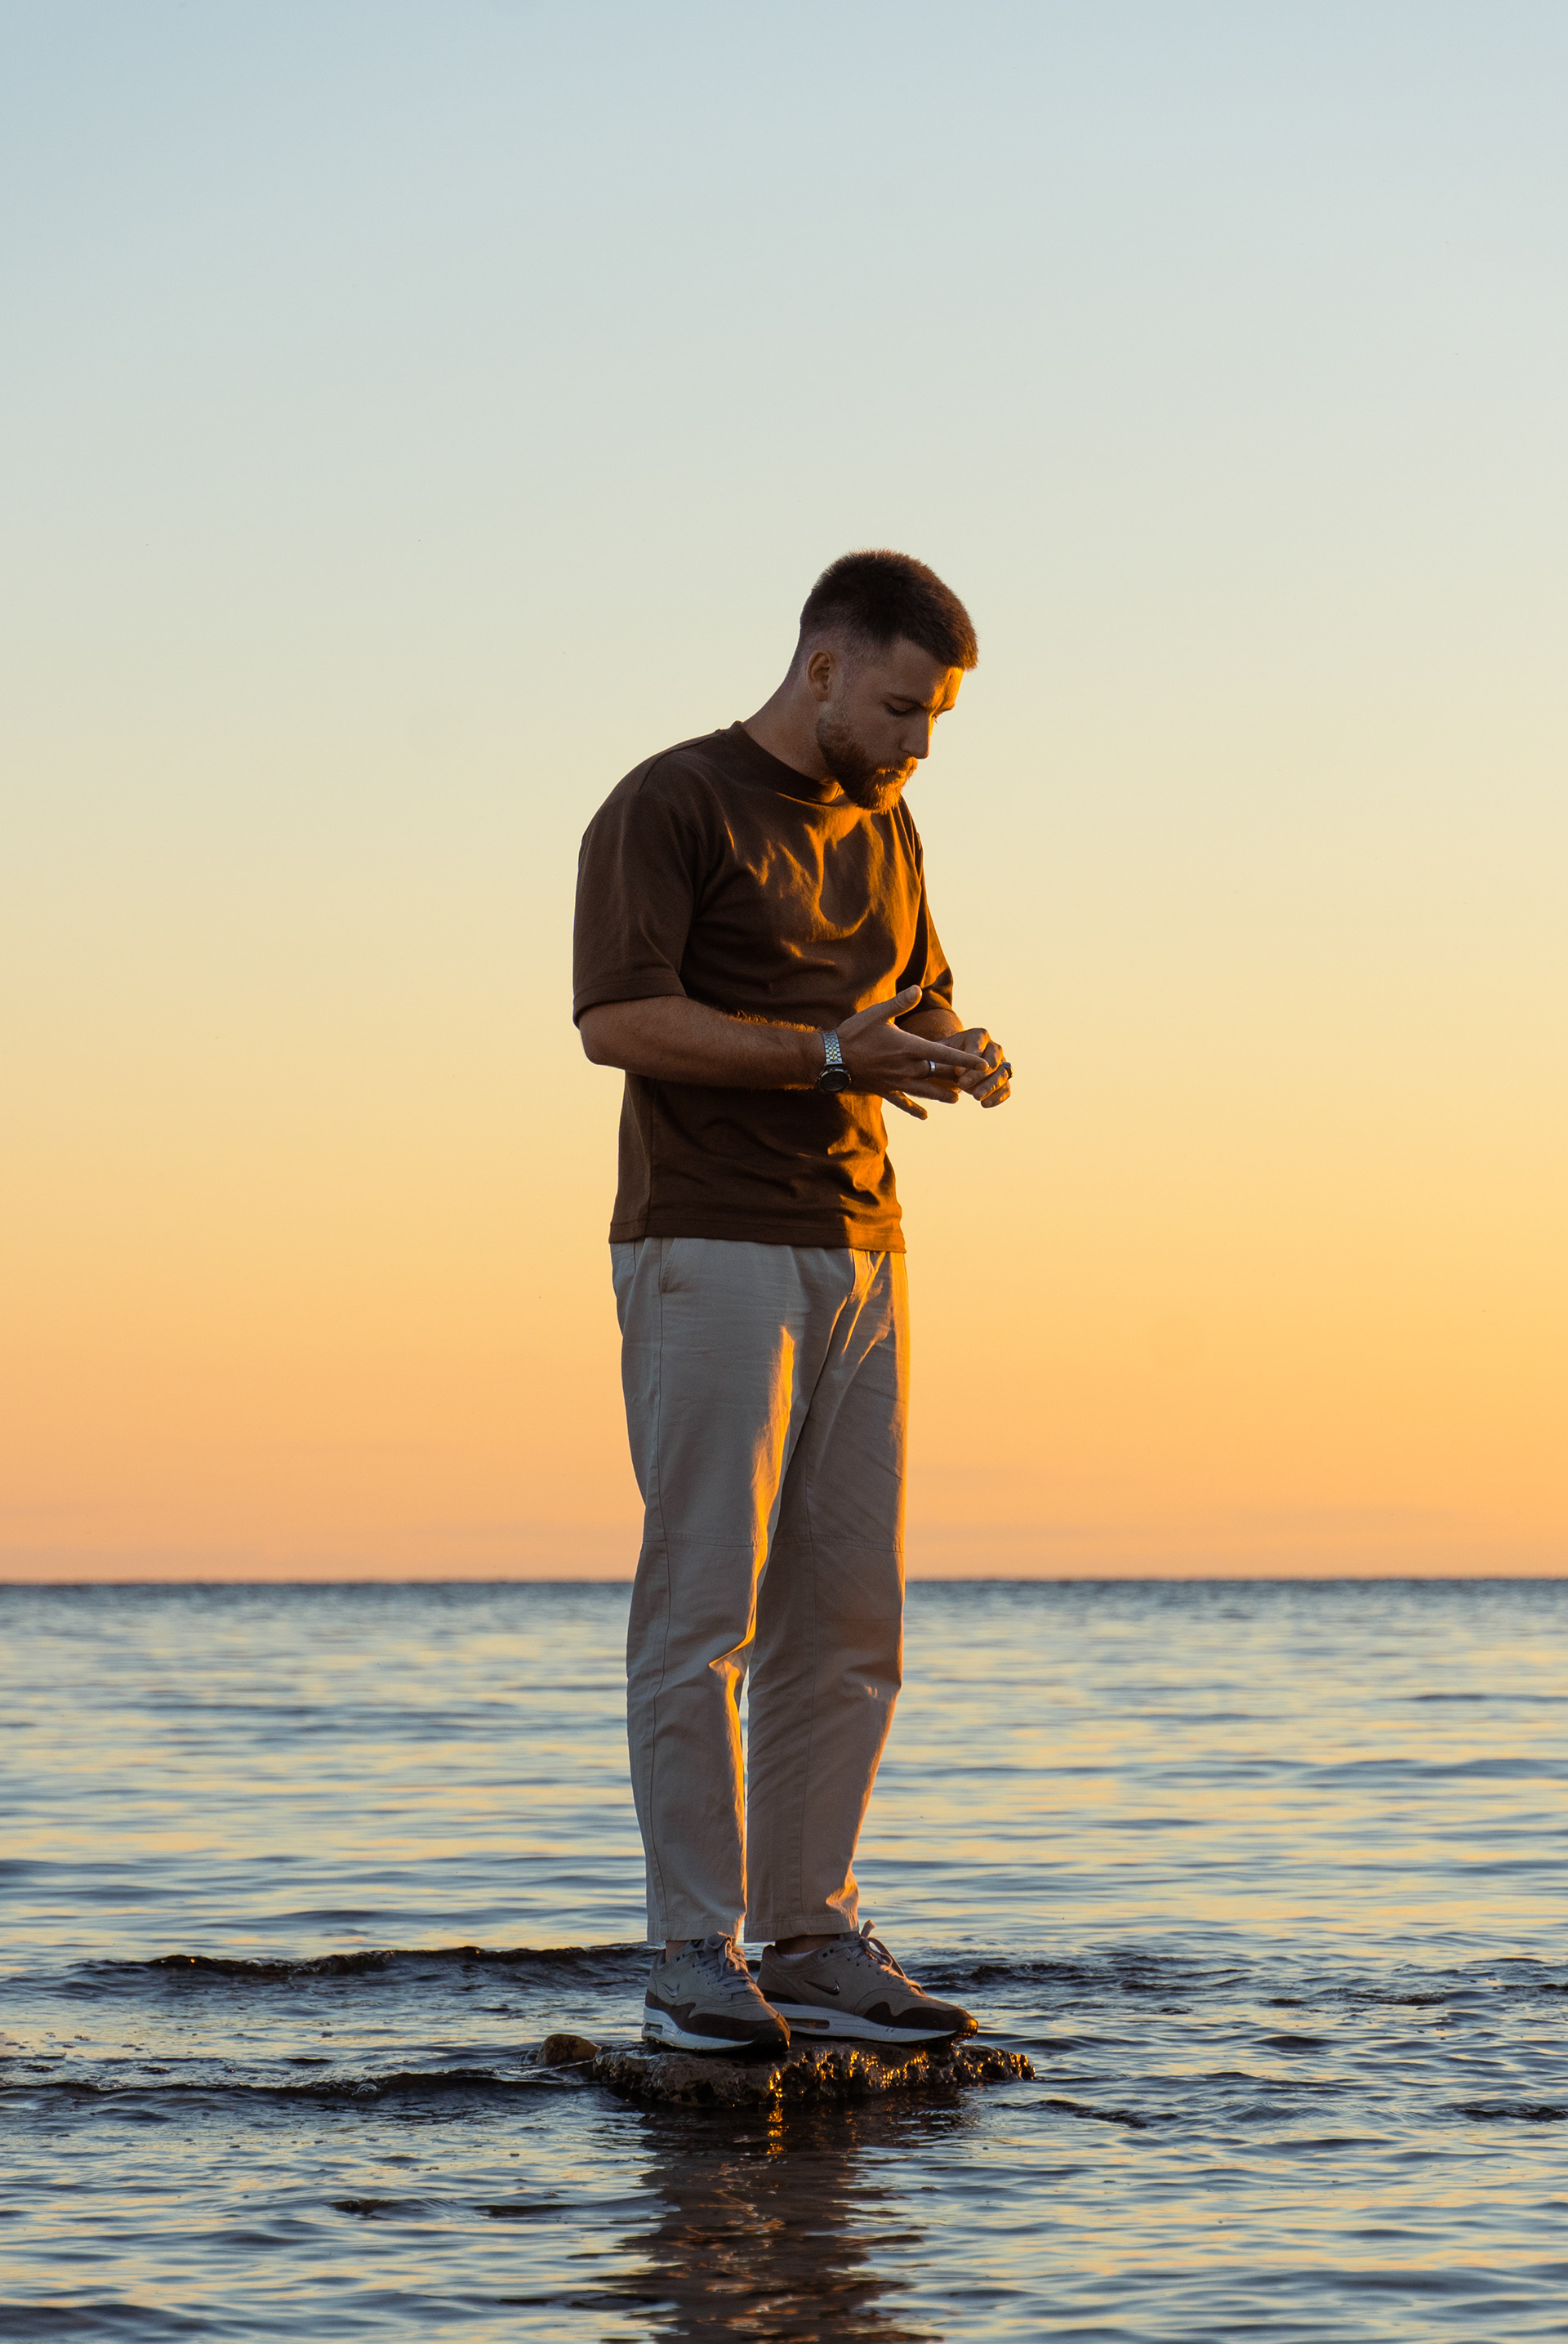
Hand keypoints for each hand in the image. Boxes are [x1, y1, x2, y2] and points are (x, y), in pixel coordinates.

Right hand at [836, 988, 988, 1121]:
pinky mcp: (884, 1090)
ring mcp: (896, 1081)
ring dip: (941, 1095)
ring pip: (925, 1090)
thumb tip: (917, 989)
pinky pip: (903, 1102)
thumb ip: (899, 1003)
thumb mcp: (876, 1013)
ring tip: (956, 1100)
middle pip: (938, 1074)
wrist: (830, 1059)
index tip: (983, 1064)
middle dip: (957, 1078)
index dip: (966, 1059)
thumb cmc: (853, 1034)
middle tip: (973, 1082)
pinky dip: (914, 1108)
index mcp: (908, 1047)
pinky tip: (925, 1116)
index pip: (944, 1054)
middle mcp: (906, 1067)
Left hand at [938, 1025, 1012, 1109]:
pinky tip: (985, 1104)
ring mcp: (1002, 1064)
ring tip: (976, 1098)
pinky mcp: (1003, 1079)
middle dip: (978, 1074)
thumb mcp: (939, 1056)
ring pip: (1002, 1074)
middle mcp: (994, 1047)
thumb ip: (939, 1060)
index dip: (969, 1058)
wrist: (954, 1067)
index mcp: (978, 1035)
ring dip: (990, 1086)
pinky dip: (998, 1097)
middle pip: (993, 1060)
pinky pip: (1006, 1088)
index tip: (957, 1072)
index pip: (977, 1045)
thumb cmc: (944, 1057)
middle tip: (962, 1085)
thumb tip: (936, 1067)